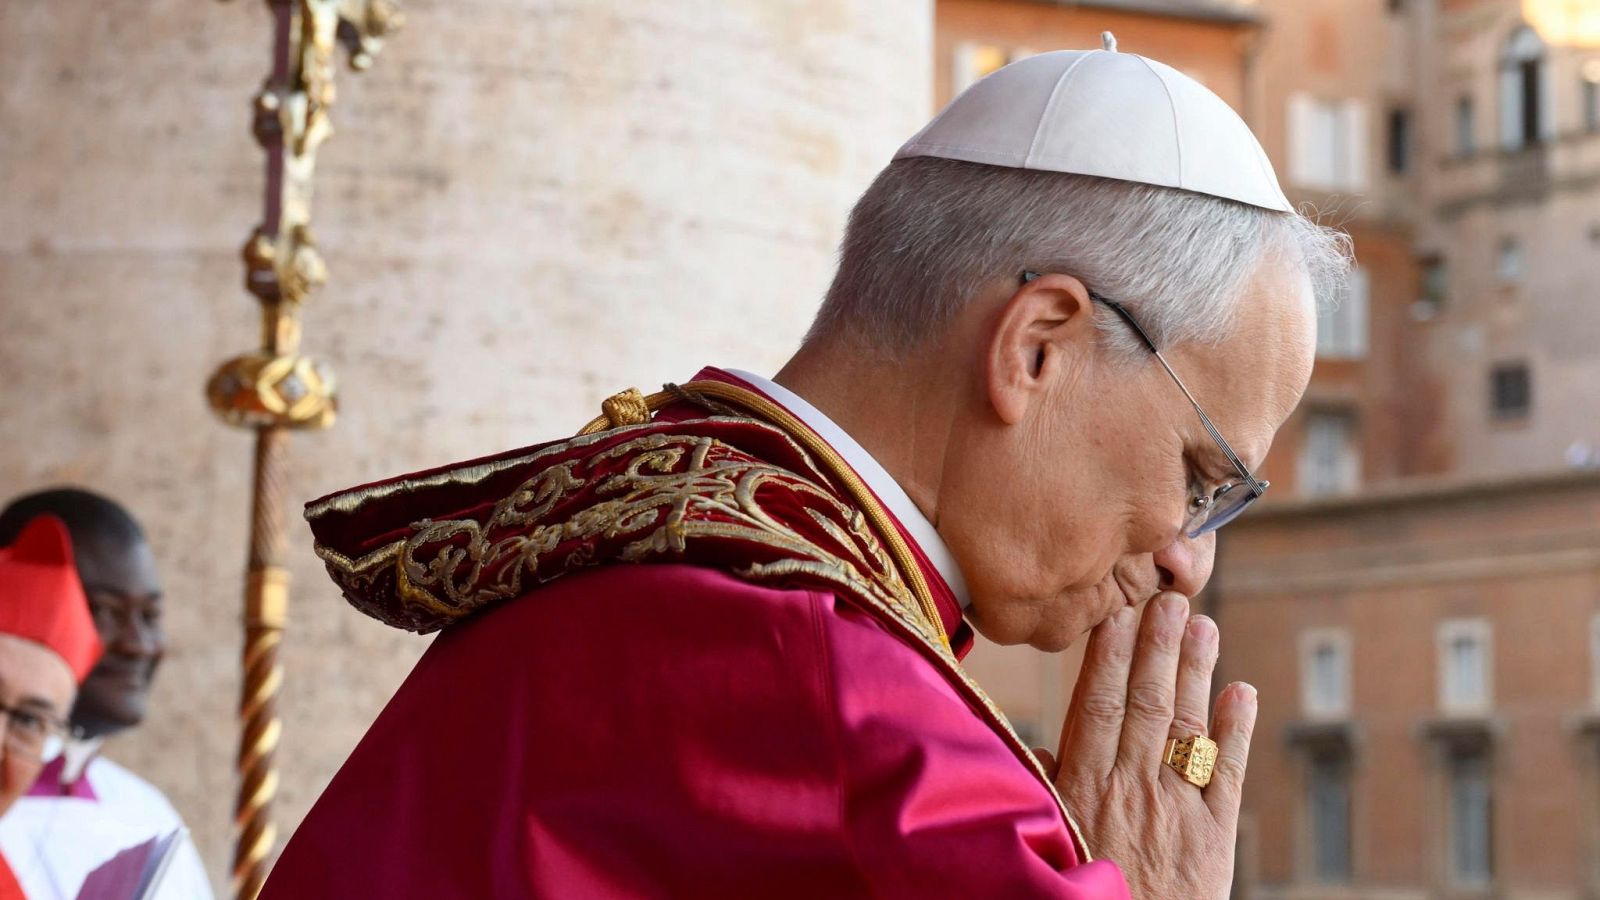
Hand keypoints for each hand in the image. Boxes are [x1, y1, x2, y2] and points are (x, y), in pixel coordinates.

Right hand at [1043, 592, 1256, 898]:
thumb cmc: (1078, 896)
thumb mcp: (1047, 840)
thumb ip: (1048, 790)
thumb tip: (1042, 746)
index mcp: (1085, 790)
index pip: (1098, 707)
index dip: (1110, 657)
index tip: (1117, 614)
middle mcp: (1134, 791)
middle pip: (1148, 705)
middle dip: (1158, 648)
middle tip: (1169, 599)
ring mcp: (1179, 810)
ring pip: (1188, 727)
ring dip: (1197, 673)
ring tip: (1204, 626)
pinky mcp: (1215, 837)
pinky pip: (1229, 774)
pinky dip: (1238, 732)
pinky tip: (1242, 693)